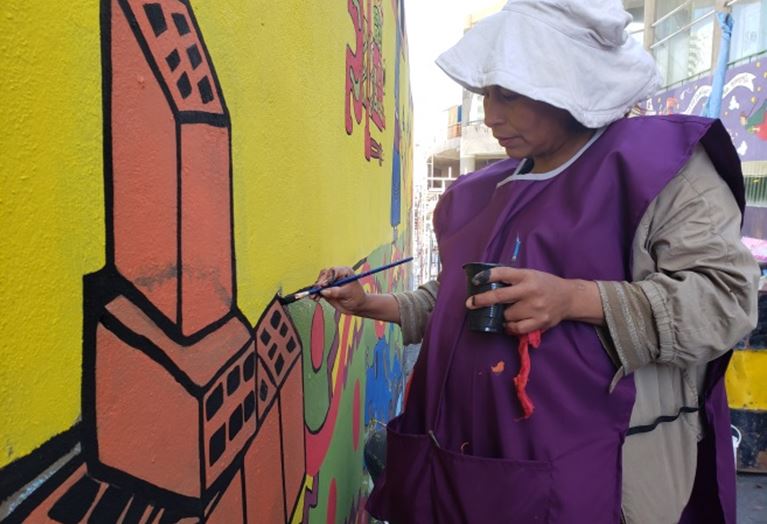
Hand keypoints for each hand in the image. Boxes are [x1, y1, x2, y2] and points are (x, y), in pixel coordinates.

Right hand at [314, 266, 368, 315]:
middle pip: (324, 276)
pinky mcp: (326, 290)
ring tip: (314, 297)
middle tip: (317, 291)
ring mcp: (330, 282)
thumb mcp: (348, 293)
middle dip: (319, 284)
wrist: (357, 306)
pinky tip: (314, 298)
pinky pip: (318, 290)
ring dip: (315, 289)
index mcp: (344, 271)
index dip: (327, 278)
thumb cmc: (357, 297)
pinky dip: (315, 294)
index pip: (332, 271)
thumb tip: (324, 291)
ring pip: (319, 282)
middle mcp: (336, 275)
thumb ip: (336, 292)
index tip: (323, 285)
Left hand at [465, 267, 599, 334]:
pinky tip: (509, 324)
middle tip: (470, 304)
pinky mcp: (540, 322)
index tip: (475, 281)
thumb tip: (486, 285)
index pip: (502, 273)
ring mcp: (536, 307)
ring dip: (502, 315)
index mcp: (526, 276)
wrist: (569, 297)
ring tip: (506, 312)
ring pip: (507, 315)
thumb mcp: (530, 275)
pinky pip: (516, 328)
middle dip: (482, 300)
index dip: (486, 276)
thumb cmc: (544, 284)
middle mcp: (530, 291)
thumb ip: (512, 279)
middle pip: (500, 296)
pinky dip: (509, 327)